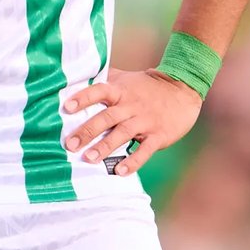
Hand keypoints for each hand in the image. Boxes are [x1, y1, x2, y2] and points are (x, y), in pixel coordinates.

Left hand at [61, 68, 202, 176]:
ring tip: (89, 159)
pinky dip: (133, 162)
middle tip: (70, 145)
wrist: (182, 90)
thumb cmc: (146, 86)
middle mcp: (131, 105)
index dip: (83, 98)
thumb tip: (78, 78)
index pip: (99, 91)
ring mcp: (145, 121)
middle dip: (87, 131)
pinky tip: (120, 172)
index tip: (66, 107)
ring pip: (122, 134)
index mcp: (120, 90)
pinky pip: (144, 151)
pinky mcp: (158, 135)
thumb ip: (105, 79)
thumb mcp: (125, 78)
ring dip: (105, 147)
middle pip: (107, 117)